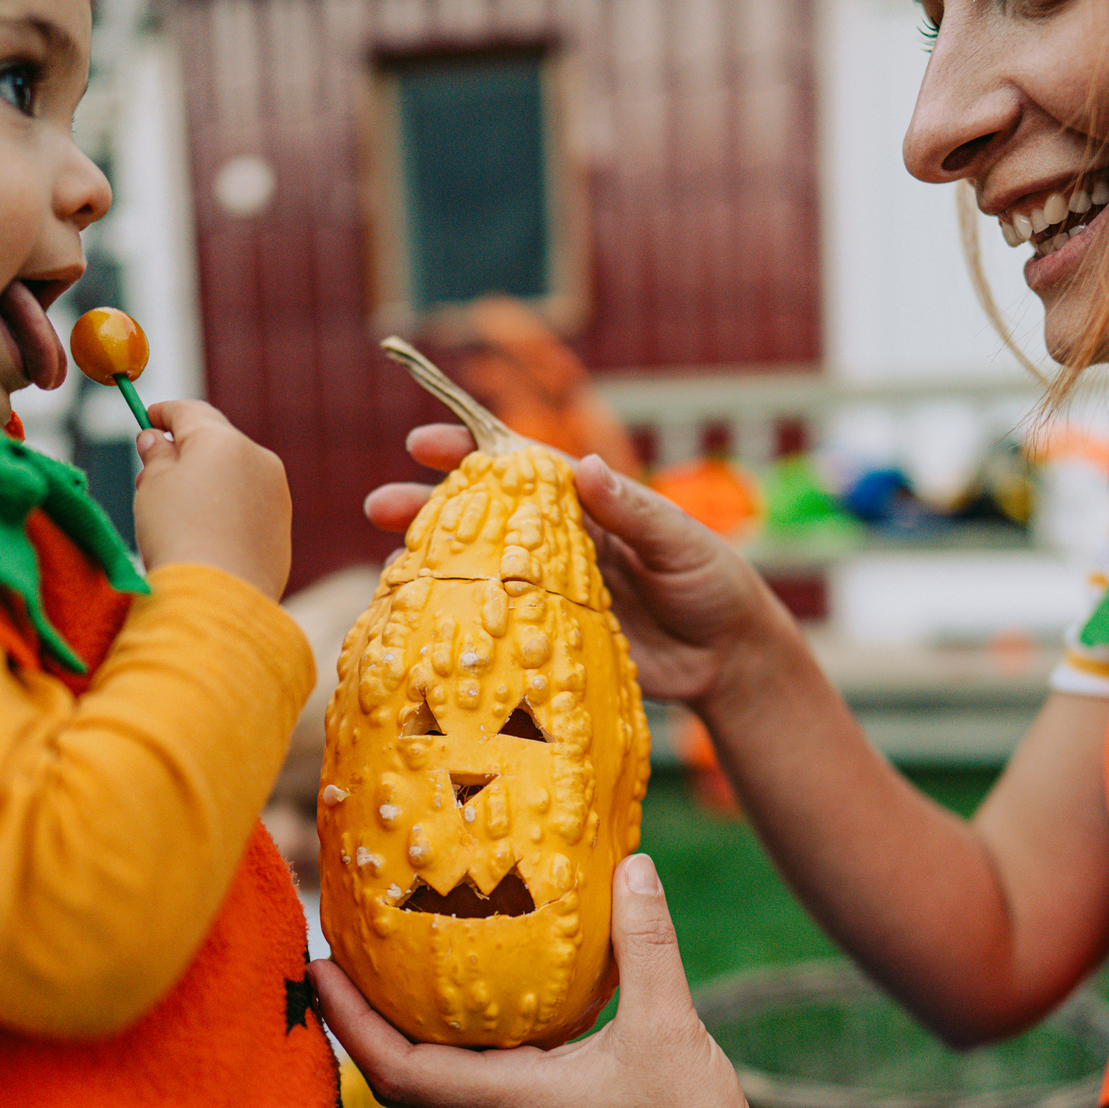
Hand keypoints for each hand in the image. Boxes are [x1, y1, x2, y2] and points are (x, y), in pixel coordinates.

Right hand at [132, 400, 291, 598]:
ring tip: (174, 509)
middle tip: (152, 470)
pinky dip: (226, 509)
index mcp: (224, 440)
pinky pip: (248, 506)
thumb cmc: (178, 535)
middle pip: (217, 442)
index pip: (191, 412)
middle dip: (185, 451)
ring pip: (235, 475)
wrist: (219, 597)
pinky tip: (204, 533)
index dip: (164, 412)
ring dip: (207, 481)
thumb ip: (156, 455)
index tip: (148, 417)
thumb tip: (157, 440)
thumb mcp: (152, 485)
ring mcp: (277, 494)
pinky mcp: (282, 528)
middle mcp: (259, 460)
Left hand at [309, 855, 771, 1107]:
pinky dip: (455, 1033)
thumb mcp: (669, 1024)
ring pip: (436, 1076)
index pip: (396, 1069)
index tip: (317, 965)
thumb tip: (631, 864)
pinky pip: (479, 1071)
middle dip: (358, 1021)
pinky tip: (477, 989)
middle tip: (337, 954)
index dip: (349, 1020)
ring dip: (399, 1028)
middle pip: (399, 1076)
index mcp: (508, 1102)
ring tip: (387, 964)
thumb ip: (645, 945)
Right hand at [366, 425, 790, 711]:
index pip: (522, 470)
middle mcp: (559, 546)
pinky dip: (461, 622)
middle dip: (429, 507)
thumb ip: (635, 509)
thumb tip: (587, 466)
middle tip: (379, 506)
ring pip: (481, 572)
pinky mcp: (553, 642)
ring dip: (434, 566)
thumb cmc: (715, 587)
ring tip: (387, 567)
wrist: (730, 663)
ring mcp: (550, 595)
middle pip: (485, 519)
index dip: (472, 453)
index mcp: (589, 507)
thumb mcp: (683, 543)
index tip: (423, 444)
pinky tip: (422, 623)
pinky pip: (499, 628)